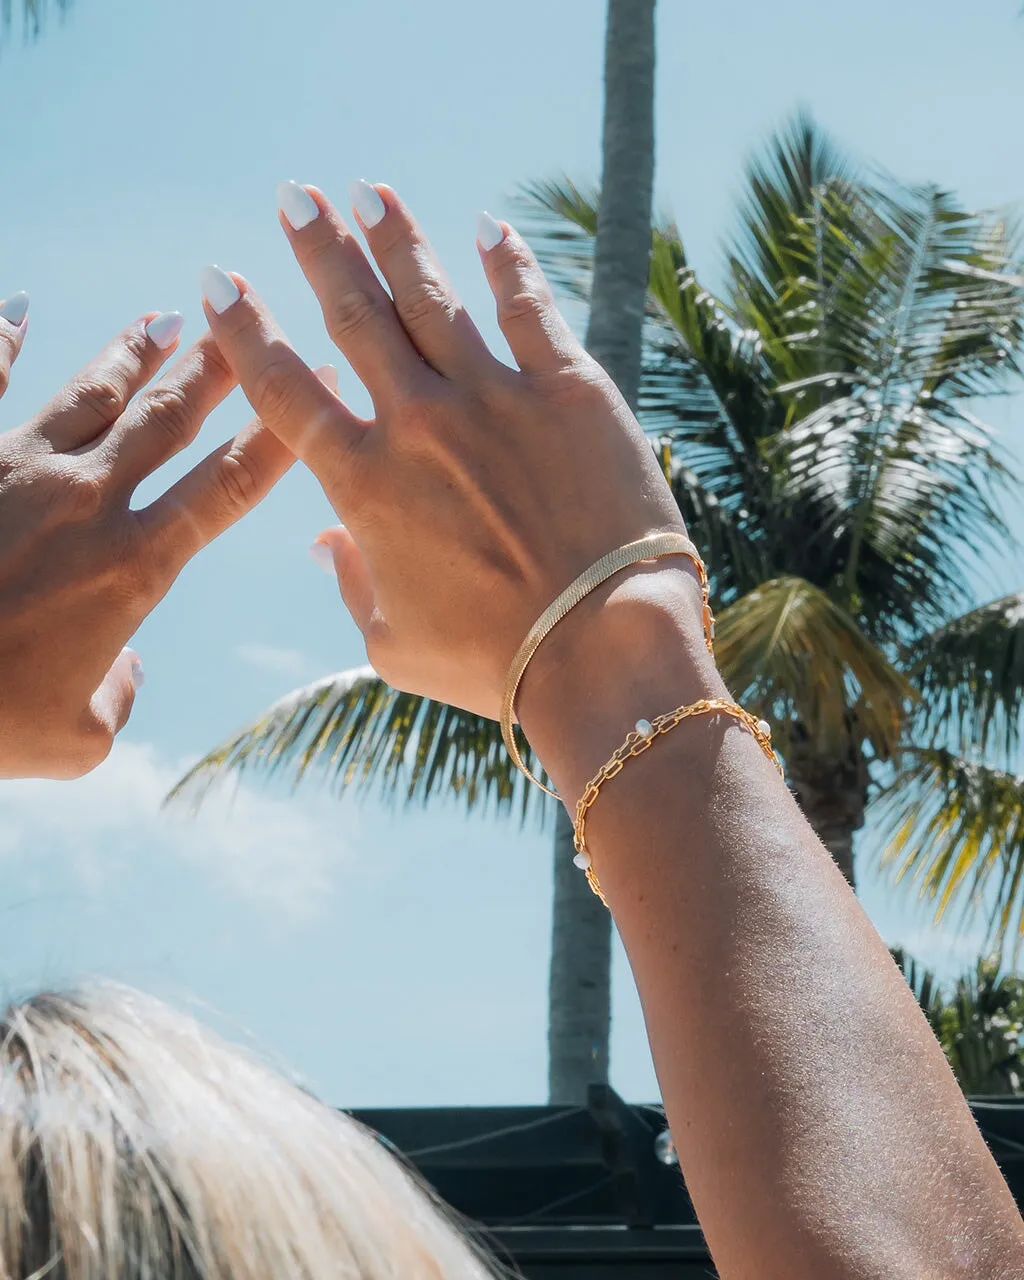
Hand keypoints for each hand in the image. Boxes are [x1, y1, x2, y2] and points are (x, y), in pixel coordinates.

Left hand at [0, 297, 294, 778]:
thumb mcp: (77, 738)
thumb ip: (118, 693)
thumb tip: (123, 668)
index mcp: (134, 566)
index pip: (228, 486)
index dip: (279, 438)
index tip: (316, 394)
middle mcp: (87, 502)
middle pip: (169, 418)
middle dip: (217, 369)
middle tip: (247, 326)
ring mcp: (16, 471)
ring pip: (92, 392)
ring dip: (135, 352)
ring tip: (166, 317)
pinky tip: (13, 307)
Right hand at [198, 182, 696, 720]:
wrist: (601, 651)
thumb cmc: (494, 664)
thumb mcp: (394, 644)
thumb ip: (350, 583)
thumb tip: (322, 542)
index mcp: (364, 486)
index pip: (285, 389)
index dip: (246, 330)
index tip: (219, 282)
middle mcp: (419, 424)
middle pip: (353, 315)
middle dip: (318, 249)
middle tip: (295, 196)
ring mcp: (497, 398)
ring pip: (430, 295)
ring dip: (395, 237)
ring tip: (368, 191)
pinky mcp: (570, 392)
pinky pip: (530, 308)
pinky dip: (506, 264)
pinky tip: (487, 227)